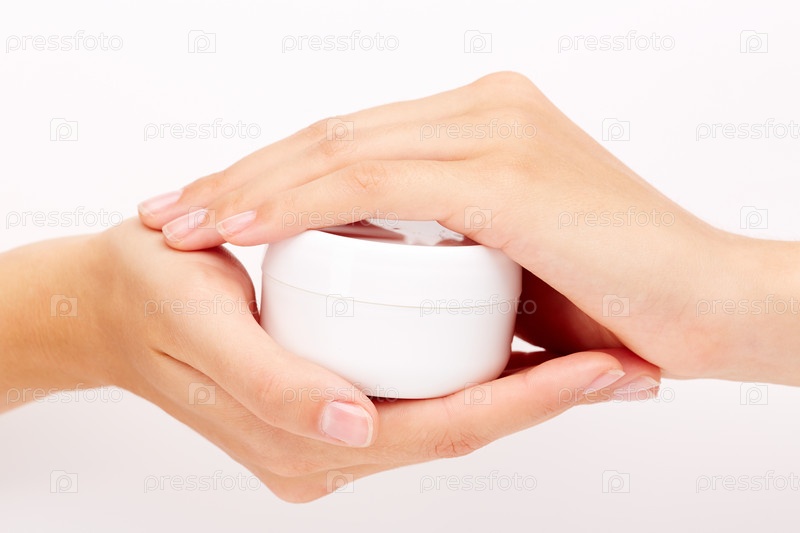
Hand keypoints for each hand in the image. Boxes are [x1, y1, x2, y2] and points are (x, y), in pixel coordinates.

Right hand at [0, 219, 659, 500]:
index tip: (598, 370)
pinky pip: (422, 389)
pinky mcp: (336, 393)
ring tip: (598, 352)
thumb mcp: (199, 328)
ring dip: (523, 386)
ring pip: (449, 411)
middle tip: (624, 362)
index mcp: (303, 440)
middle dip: (546, 399)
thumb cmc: (145, 303)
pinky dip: (476, 369)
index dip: (524, 403)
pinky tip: (523, 342)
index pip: (438, 429)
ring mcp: (336, 423)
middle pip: (460, 427)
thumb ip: (272, 384)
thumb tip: (353, 424)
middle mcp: (330, 445)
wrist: (106, 305)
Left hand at [138, 71, 799, 385]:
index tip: (213, 212)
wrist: (711, 307)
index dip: (274, 175)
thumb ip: (455, 254)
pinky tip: (242, 230)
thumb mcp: (514, 265)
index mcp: (483, 125)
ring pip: (337, 150)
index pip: (352, 142)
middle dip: (242, 177)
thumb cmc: (618, 297)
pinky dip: (298, 202)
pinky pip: (370, 179)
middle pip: (331, 136)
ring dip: (250, 189)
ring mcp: (492, 129)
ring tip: (185, 224)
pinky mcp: (501, 168)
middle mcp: (483, 110)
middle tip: (173, 212)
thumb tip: (396, 279)